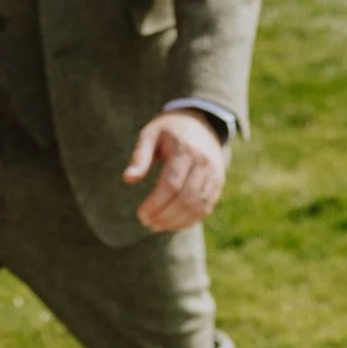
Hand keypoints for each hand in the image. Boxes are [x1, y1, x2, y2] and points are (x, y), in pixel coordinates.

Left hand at [123, 109, 227, 231]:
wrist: (201, 122)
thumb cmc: (169, 131)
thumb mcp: (151, 134)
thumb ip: (139, 156)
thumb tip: (128, 179)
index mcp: (184, 149)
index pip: (171, 184)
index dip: (155, 204)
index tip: (141, 214)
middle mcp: (203, 162)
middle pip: (185, 199)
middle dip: (164, 216)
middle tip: (147, 222)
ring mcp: (214, 173)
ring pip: (197, 208)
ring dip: (175, 222)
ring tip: (157, 225)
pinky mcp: (218, 183)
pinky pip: (205, 209)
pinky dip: (188, 221)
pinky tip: (172, 223)